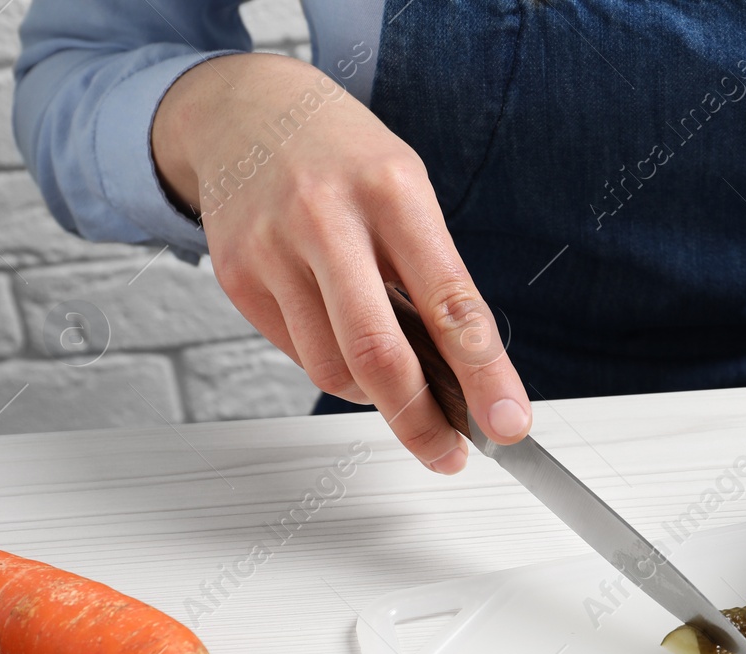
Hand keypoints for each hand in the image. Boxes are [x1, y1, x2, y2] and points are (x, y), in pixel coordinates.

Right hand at [151, 53, 529, 470]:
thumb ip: (434, 278)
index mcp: (393, 192)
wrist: (245, 109)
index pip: (451, 304)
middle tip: (447, 452)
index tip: (508, 424)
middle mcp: (327, 217)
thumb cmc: (345, 160)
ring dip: (370, 391)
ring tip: (385, 364)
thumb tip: (467, 378)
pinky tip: (334, 325)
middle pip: (378, 354)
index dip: (485, 376)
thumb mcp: (408, 192)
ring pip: (333, 369)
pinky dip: (329, 361)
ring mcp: (273, 248)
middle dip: (420, 421)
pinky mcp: (237, 277)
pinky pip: (296, 355)